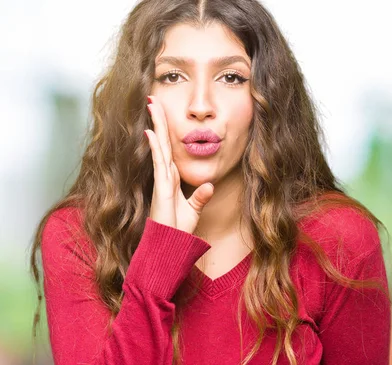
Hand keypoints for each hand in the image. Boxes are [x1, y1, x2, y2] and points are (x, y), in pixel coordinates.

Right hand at [144, 95, 213, 233]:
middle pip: (162, 143)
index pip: (168, 150)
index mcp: (172, 179)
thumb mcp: (194, 211)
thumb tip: (210, 185)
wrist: (170, 246)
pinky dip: (156, 148)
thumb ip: (201, 198)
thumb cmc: (177, 231)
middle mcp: (165, 177)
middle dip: (158, 121)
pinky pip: (159, 163)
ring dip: (156, 126)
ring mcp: (162, 181)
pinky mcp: (161, 188)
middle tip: (153, 100)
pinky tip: (151, 133)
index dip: (165, 132)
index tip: (162, 114)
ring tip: (152, 106)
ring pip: (159, 147)